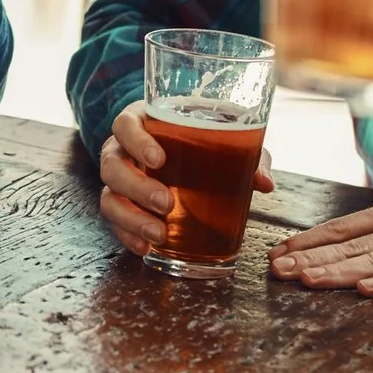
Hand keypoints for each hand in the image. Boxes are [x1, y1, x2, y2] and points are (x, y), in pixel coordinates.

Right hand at [97, 98, 272, 255]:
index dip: (137, 141)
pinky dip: (128, 236)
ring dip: (131, 218)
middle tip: (166, 203)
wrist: (177, 149)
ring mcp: (118, 180)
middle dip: (136, 187)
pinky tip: (146, 248)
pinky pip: (114, 222)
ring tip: (159, 234)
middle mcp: (121, 150)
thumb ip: (243, 153)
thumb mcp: (221, 138)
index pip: (125, 125)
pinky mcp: (121, 205)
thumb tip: (263, 182)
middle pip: (112, 165)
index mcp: (141, 124)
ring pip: (109, 197)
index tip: (159, 160)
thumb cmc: (198, 139)